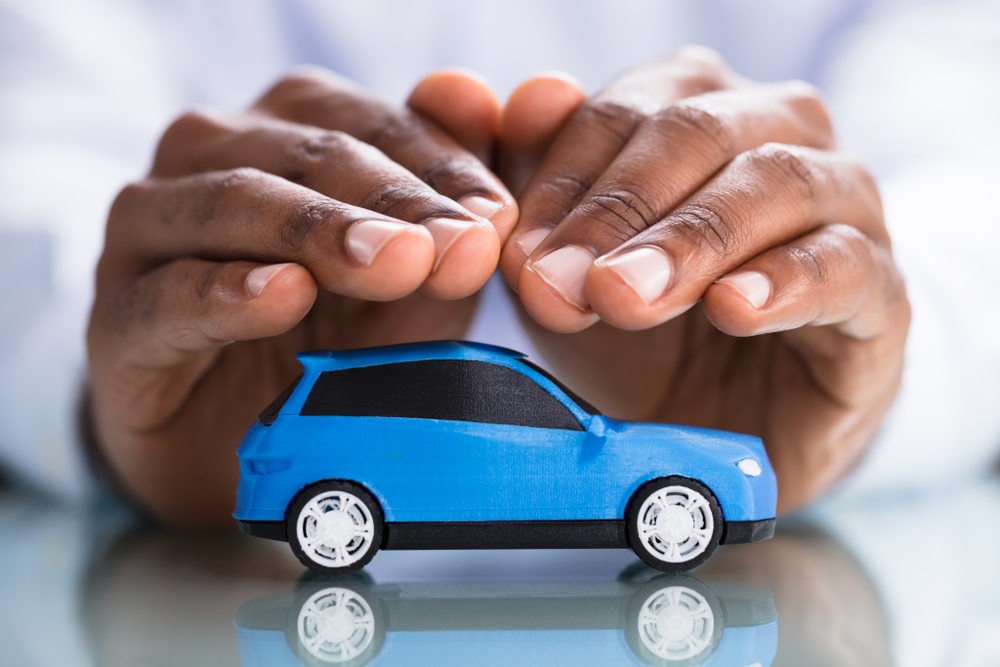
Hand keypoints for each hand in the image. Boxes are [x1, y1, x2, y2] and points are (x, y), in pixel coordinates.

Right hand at [88, 69, 516, 526]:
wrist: (239, 438)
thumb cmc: (335, 338)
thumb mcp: (412, 274)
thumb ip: (445, 193)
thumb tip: (477, 95)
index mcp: (285, 129)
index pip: (370, 123)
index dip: (443, 167)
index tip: (499, 222)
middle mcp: (210, 158)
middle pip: (307, 153)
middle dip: (395, 201)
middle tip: (463, 248)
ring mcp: (151, 233)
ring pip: (232, 202)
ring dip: (319, 231)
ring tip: (393, 264)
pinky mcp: (117, 319)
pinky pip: (167, 295)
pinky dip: (225, 292)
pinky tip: (282, 295)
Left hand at [497, 47, 909, 510]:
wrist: (733, 426)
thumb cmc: (647, 333)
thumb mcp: (575, 269)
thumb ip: (544, 185)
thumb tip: (533, 94)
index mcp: (699, 114)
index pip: (627, 112)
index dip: (562, 179)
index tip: (516, 254)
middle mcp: (778, 137)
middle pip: (699, 132)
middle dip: (616, 210)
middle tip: (557, 284)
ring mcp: (842, 208)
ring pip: (776, 183)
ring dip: (690, 240)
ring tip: (625, 297)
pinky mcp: (881, 291)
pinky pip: (846, 264)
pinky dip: (785, 281)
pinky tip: (731, 309)